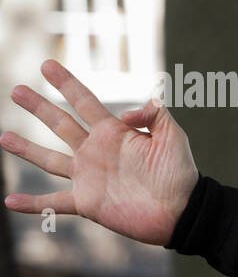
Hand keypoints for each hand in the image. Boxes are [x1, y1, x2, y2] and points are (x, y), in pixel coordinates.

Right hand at [2, 59, 199, 246]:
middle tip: (16, 90)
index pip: (84, 101)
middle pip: (60, 124)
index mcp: (113, 133)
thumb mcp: (173, 136)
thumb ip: (154, 115)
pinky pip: (53, 202)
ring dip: (26, 149)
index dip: (66, 83)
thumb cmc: (180, 173)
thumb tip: (124, 113)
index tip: (47, 65)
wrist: (181, 211)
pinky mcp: (87, 203)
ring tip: (3, 137)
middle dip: (39, 107)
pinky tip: (10, 201)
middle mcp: (96, 151)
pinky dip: (32, 204)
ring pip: (49, 160)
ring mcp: (88, 177)